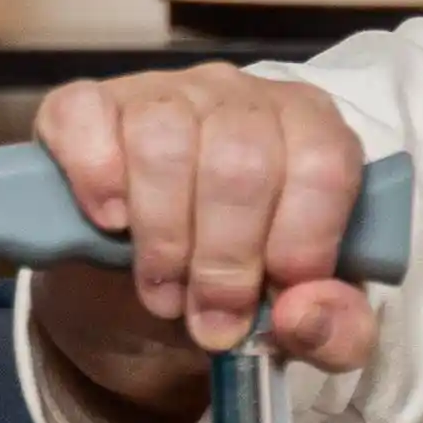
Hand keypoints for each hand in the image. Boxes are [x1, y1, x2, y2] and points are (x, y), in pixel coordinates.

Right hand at [23, 67, 383, 417]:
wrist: (148, 289)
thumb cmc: (237, 286)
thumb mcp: (299, 324)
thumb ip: (335, 330)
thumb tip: (307, 314)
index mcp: (311, 131)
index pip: (324, 164)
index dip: (300, 242)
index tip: (273, 300)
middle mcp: (241, 97)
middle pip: (241, 160)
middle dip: (224, 259)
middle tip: (210, 318)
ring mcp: (162, 92)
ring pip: (165, 142)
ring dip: (162, 236)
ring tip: (163, 291)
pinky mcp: (88, 103)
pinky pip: (87, 117)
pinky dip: (96, 175)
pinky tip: (109, 220)